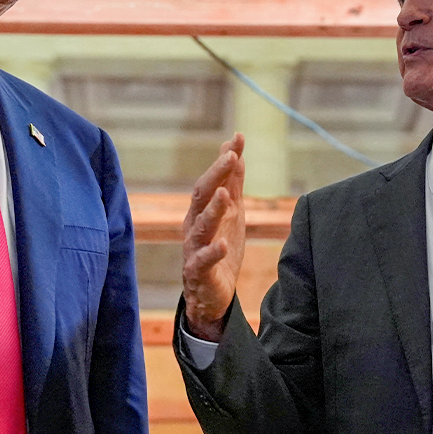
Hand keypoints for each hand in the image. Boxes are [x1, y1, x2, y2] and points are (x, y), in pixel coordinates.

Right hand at [181, 133, 245, 341]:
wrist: (211, 295)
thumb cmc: (220, 248)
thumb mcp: (231, 212)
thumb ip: (232, 182)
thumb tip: (234, 149)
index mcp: (202, 210)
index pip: (212, 179)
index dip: (224, 160)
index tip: (237, 138)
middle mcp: (194, 225)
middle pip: (201, 196)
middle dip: (215, 175)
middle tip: (230, 157)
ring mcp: (194, 248)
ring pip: (201, 227)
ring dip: (213, 210)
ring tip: (225, 195)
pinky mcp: (199, 273)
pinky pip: (202, 261)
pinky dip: (212, 252)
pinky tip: (223, 245)